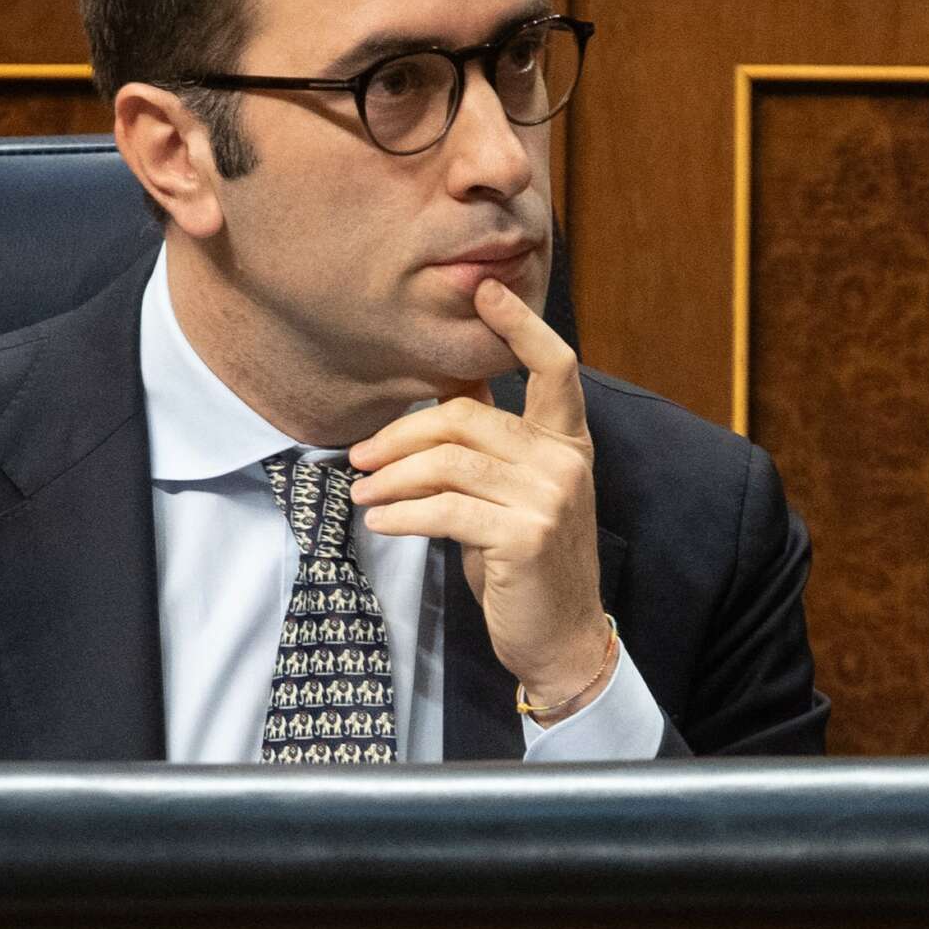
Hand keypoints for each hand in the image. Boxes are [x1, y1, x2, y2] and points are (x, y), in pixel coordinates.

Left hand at [348, 278, 608, 709]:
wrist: (562, 639)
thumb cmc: (529, 565)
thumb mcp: (516, 494)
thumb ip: (495, 442)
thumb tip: (458, 385)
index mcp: (569, 444)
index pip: (555, 367)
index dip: (521, 324)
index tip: (485, 289)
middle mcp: (565, 463)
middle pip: (467, 419)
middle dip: (401, 435)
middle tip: (359, 456)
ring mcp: (549, 499)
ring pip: (449, 464)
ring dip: (391, 478)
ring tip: (360, 492)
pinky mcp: (525, 536)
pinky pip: (446, 510)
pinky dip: (403, 513)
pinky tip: (379, 520)